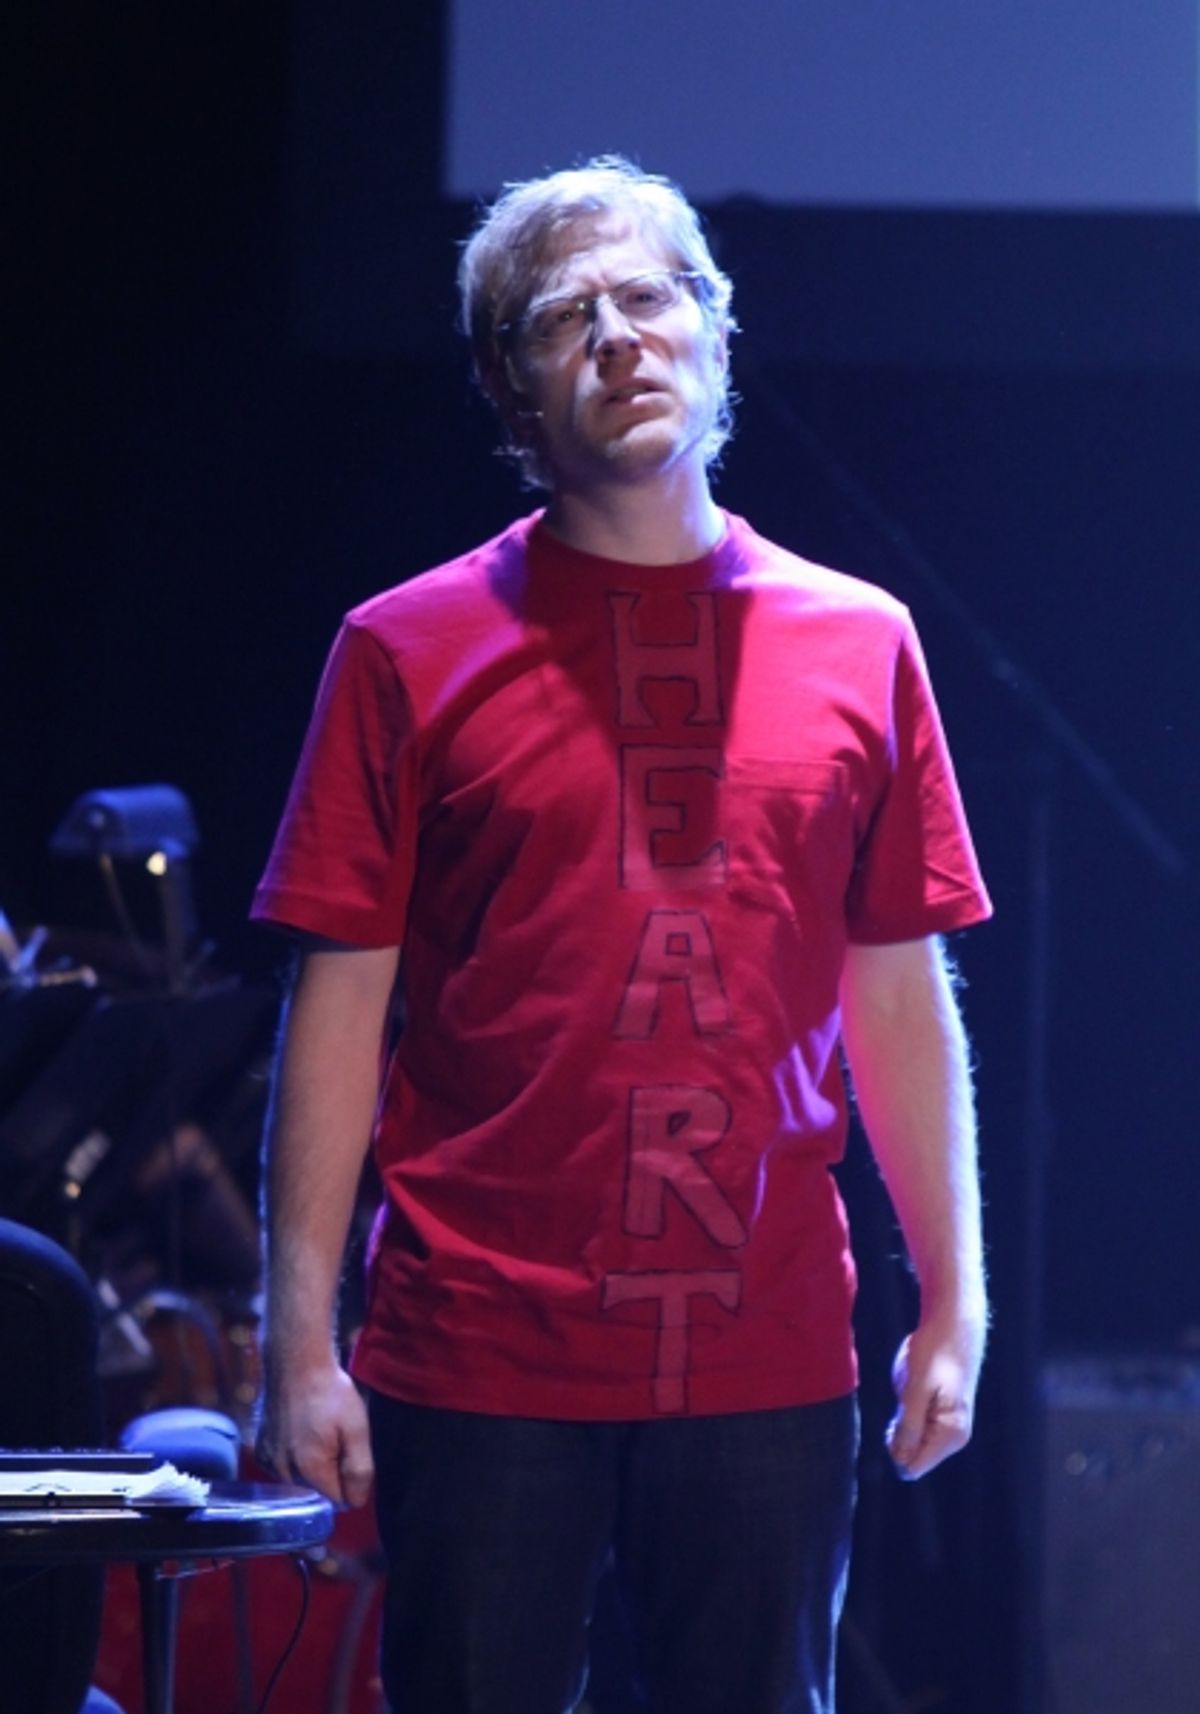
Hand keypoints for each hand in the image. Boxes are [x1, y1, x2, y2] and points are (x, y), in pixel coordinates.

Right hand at [256, 1356, 374, 1507]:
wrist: (296, 1362)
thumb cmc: (331, 1393)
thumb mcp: (357, 1428)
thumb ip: (359, 1469)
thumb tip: (355, 1503)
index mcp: (310, 1470)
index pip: (339, 1499)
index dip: (351, 1479)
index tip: (350, 1450)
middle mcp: (284, 1472)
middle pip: (319, 1489)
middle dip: (332, 1470)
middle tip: (335, 1435)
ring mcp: (268, 1461)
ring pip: (301, 1479)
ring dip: (312, 1463)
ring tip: (317, 1429)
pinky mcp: (261, 1450)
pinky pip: (285, 1466)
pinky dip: (294, 1455)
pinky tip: (299, 1431)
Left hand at [886, 1318, 983, 1481]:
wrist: (952, 1326)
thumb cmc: (935, 1353)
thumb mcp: (915, 1390)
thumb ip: (908, 1428)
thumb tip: (901, 1463)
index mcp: (950, 1434)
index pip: (914, 1467)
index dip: (895, 1450)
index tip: (894, 1421)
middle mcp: (953, 1436)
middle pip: (913, 1455)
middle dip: (898, 1434)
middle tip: (904, 1401)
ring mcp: (949, 1425)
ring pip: (913, 1440)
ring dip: (902, 1420)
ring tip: (913, 1391)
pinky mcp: (943, 1413)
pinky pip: (917, 1424)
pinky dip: (907, 1411)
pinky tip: (915, 1388)